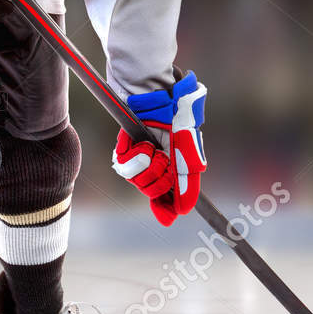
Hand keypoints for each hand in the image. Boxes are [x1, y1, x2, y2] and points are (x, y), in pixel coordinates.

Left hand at [111, 72, 207, 225]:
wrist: (159, 96)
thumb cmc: (179, 118)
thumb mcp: (188, 154)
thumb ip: (187, 184)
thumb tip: (184, 212)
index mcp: (174, 166)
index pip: (167, 195)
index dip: (165, 207)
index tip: (166, 217)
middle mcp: (156, 164)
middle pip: (152, 190)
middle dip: (159, 179)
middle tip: (164, 161)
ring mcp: (139, 157)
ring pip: (137, 181)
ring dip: (147, 166)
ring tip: (153, 150)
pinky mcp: (125, 148)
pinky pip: (124, 165)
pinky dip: (134, 156)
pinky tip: (142, 145)